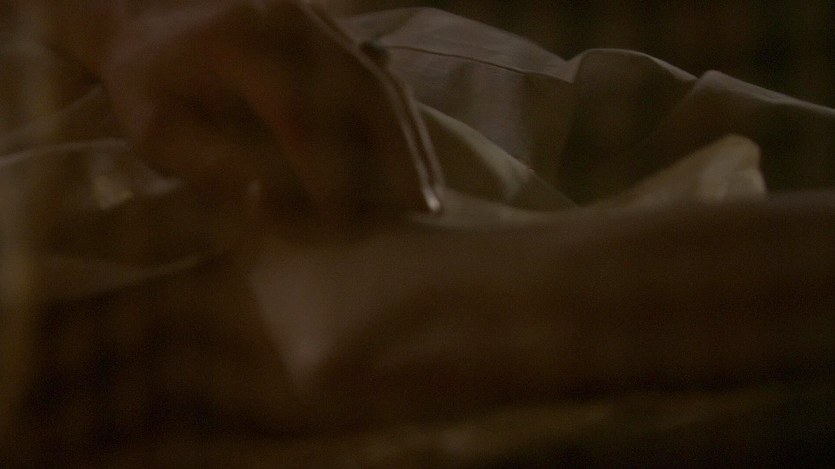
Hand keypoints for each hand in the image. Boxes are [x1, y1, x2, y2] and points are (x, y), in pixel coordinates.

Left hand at [97, 0, 440, 223]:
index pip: (295, 113)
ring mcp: (315, 19)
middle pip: (360, 91)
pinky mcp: (329, 29)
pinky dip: (402, 121)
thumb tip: (267, 198)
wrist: (148, 20)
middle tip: (419, 210)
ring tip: (428, 193)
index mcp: (237, 42)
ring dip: (409, 141)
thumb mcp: (155, 130)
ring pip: (379, 83)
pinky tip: (417, 159)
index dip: (323, 170)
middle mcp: (287, 20)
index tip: (345, 220)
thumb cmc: (149, 84)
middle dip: (395, 156)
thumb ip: (206, 165)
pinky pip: (377, 75)